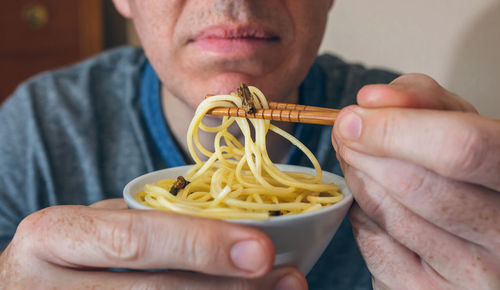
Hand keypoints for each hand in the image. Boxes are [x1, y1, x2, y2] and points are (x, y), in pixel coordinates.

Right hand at [0, 199, 305, 288]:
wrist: (22, 289)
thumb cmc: (70, 254)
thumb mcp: (97, 227)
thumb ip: (148, 226)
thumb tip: (237, 234)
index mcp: (54, 235)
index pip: (136, 240)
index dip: (202, 246)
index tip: (263, 250)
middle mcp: (43, 285)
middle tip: (286, 280)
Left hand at [332, 74, 499, 288]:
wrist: (479, 234)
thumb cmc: (466, 172)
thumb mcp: (460, 124)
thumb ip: (420, 101)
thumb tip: (370, 101)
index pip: (459, 149)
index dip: (395, 129)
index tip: (354, 118)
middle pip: (414, 184)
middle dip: (364, 151)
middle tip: (345, 134)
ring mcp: (472, 276)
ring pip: (387, 213)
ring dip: (358, 177)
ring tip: (356, 159)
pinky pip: (373, 242)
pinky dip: (362, 213)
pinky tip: (372, 200)